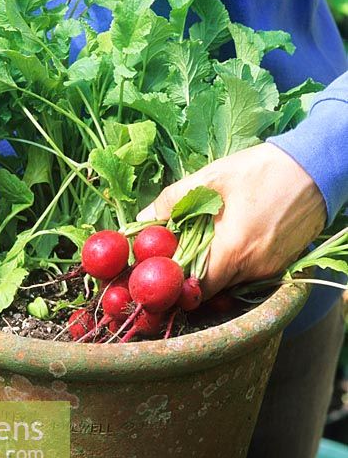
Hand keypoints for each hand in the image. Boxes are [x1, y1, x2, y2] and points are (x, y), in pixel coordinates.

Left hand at [137, 143, 325, 298]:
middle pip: (212, 287)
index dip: (175, 284)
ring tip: (205, 240)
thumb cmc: (261, 170)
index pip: (196, 289)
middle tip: (177, 253)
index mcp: (233, 251)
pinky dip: (235, 263)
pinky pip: (248, 273)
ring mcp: (269, 269)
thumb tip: (141, 219)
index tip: (161, 271)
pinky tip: (229, 238)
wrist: (315, 167)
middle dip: (191, 275)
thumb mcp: (212, 178)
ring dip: (214, 267)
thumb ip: (173, 200)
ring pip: (230, 281)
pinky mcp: (281, 265)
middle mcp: (253, 269)